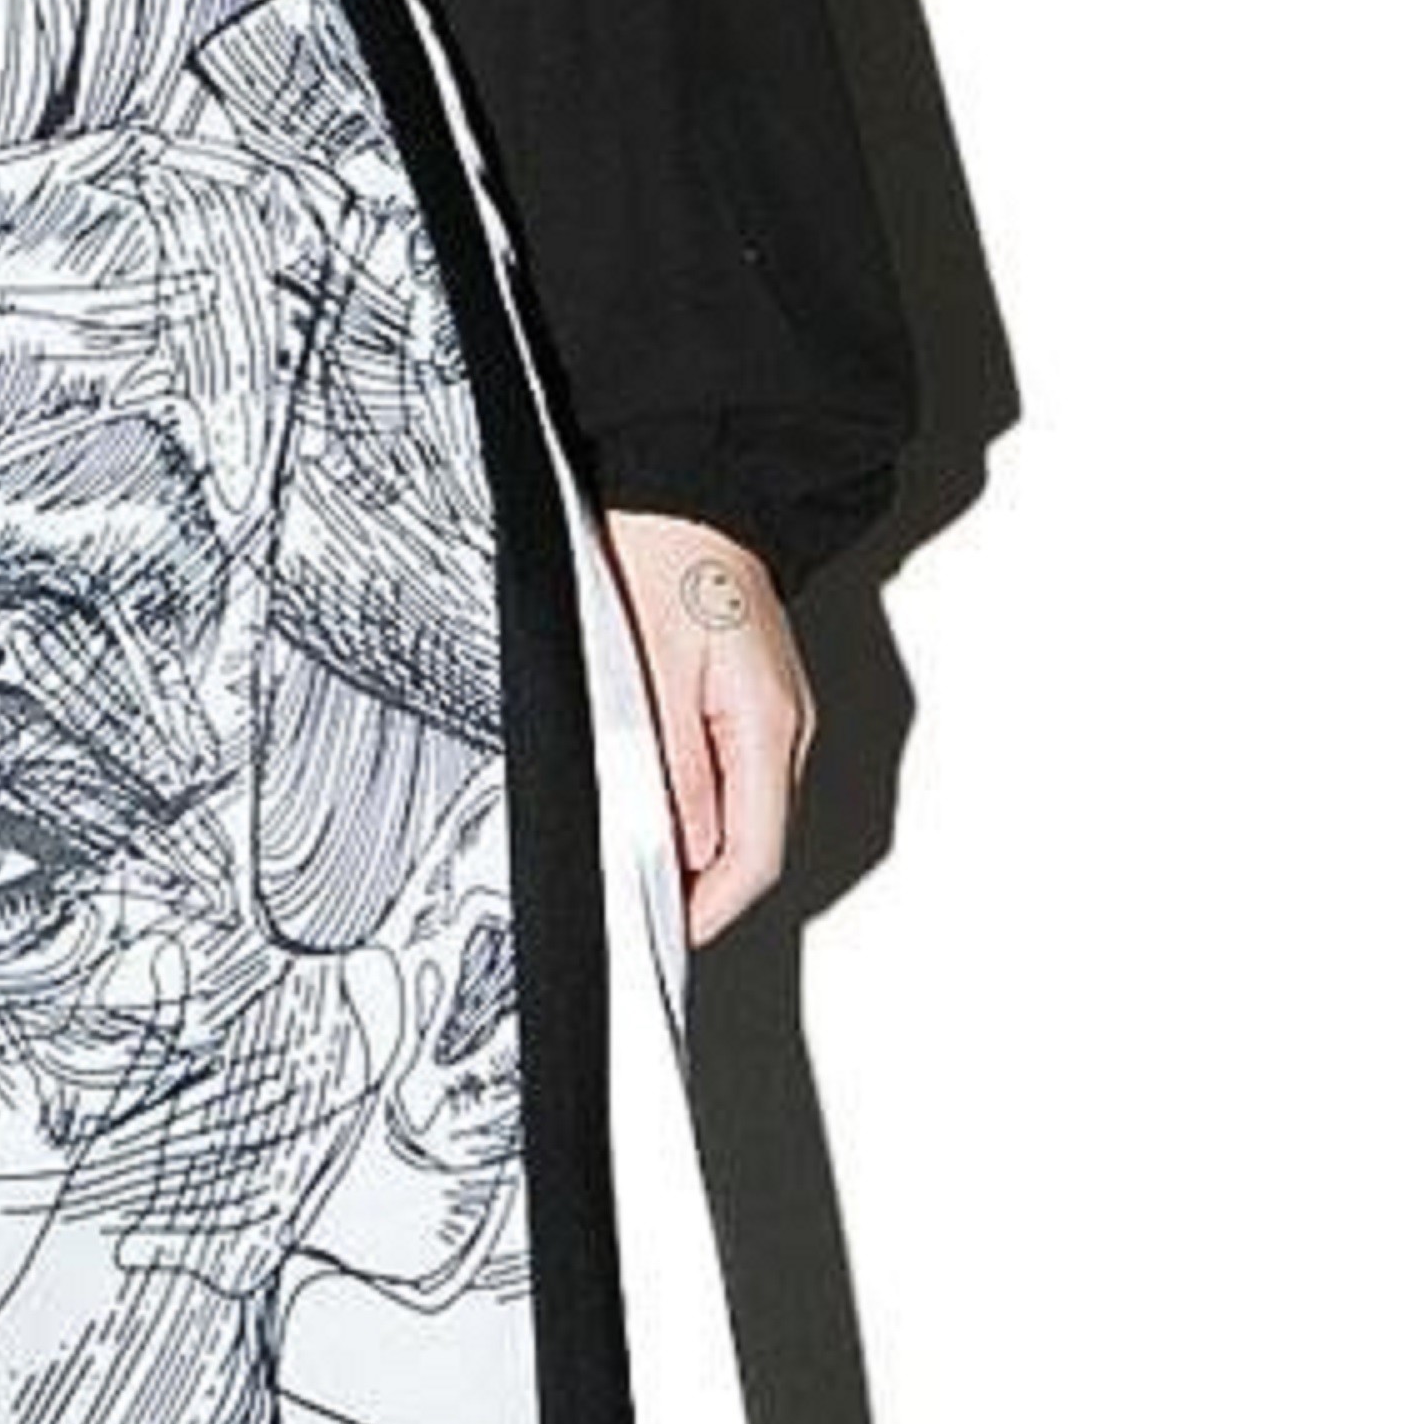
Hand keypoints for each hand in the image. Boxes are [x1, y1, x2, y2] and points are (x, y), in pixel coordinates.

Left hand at [605, 509, 811, 945]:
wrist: (691, 488)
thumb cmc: (667, 555)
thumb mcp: (649, 673)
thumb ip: (669, 769)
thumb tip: (677, 849)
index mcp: (769, 724)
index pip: (756, 855)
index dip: (709, 910)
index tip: (664, 935)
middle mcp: (786, 727)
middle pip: (755, 843)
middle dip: (700, 888)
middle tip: (640, 910)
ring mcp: (775, 715)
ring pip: (744, 814)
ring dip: (695, 849)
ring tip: (637, 866)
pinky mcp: (752, 702)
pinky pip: (733, 778)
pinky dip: (697, 807)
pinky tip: (654, 809)